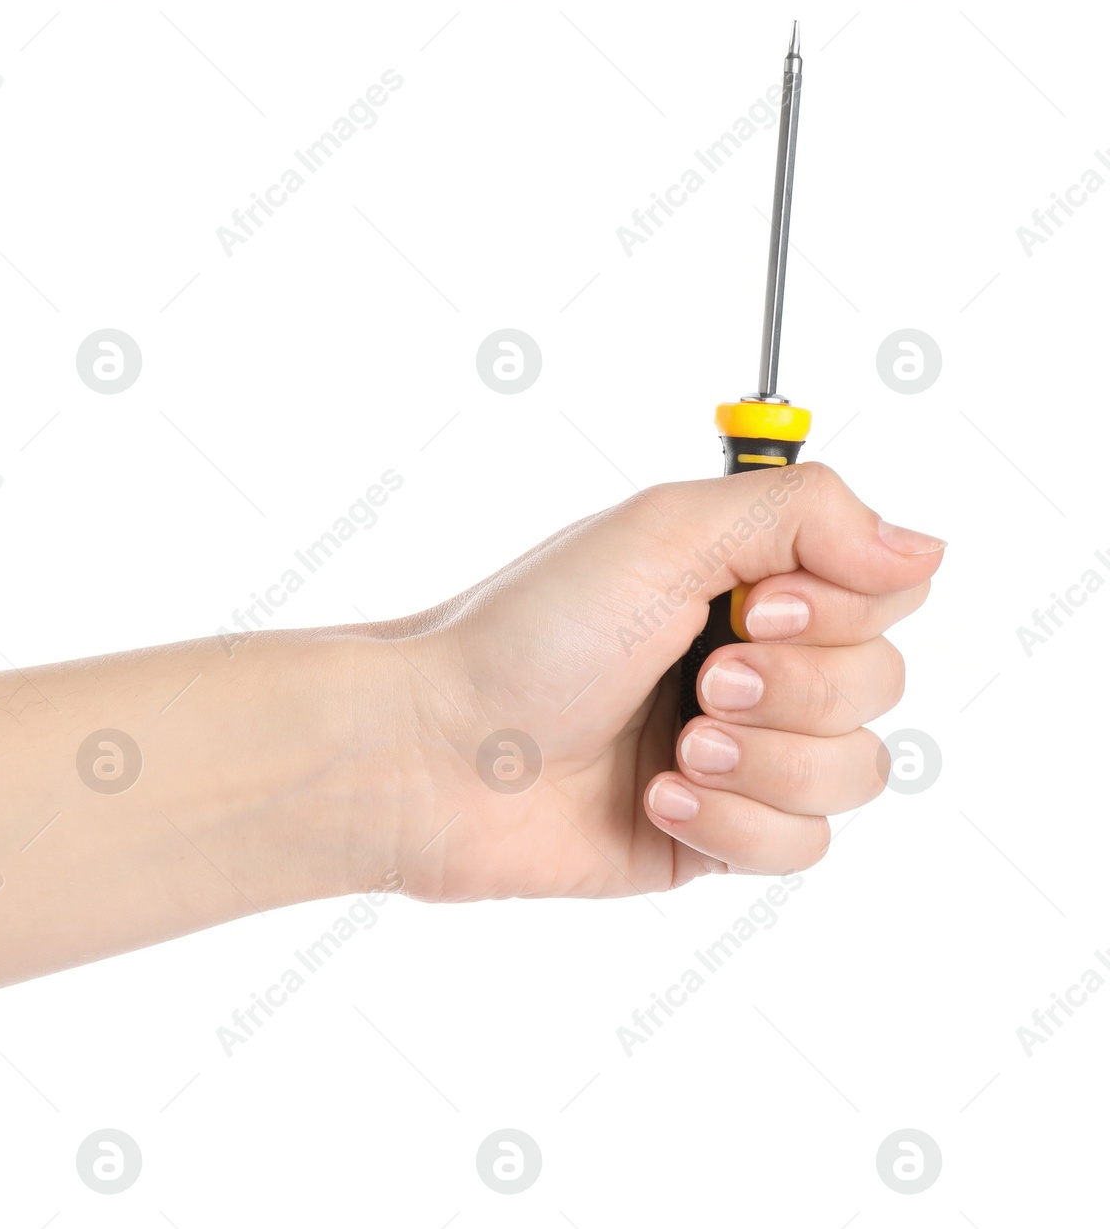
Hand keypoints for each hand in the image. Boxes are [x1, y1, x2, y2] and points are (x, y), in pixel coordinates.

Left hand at [382, 464, 944, 900]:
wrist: (438, 754)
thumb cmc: (529, 634)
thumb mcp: (663, 532)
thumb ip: (804, 512)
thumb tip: (923, 547)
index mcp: (742, 578)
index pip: (884, 588)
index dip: (841, 606)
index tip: (754, 606)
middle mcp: (749, 659)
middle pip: (880, 682)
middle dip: (795, 689)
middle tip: (699, 683)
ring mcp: (737, 752)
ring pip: (857, 771)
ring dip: (767, 760)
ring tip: (675, 748)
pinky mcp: (715, 835)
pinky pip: (803, 847)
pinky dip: (736, 825)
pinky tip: (658, 798)